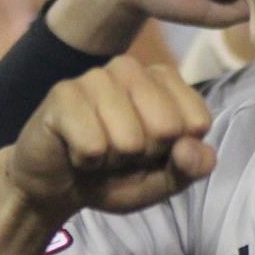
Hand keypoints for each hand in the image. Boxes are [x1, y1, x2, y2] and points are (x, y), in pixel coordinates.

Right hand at [3, 56, 214, 221]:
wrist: (57, 186)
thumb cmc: (115, 176)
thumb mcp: (163, 181)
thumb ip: (191, 167)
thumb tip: (192, 147)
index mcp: (164, 81)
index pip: (197, 121)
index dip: (176, 153)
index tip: (152, 153)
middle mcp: (132, 69)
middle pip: (166, 127)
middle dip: (144, 156)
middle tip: (121, 153)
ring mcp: (96, 77)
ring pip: (129, 139)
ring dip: (112, 160)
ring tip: (98, 151)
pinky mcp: (63, 93)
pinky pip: (93, 146)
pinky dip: (85, 162)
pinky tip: (74, 151)